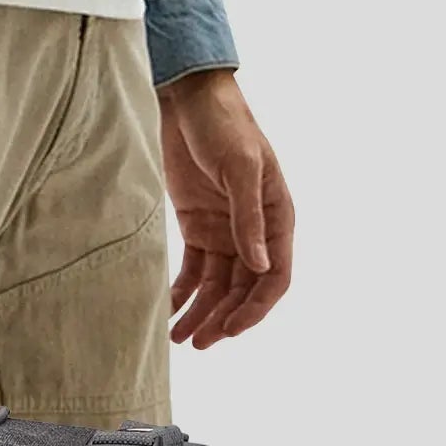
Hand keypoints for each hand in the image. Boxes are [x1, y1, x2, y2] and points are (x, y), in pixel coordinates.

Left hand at [158, 71, 293, 347]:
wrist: (189, 101)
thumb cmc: (225, 126)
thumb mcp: (240, 168)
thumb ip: (249, 218)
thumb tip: (260, 265)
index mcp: (277, 219)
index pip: (274, 278)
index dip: (255, 309)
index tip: (230, 330)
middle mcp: (254, 232)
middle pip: (243, 290)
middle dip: (223, 319)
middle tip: (198, 344)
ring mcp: (225, 232)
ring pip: (217, 287)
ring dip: (201, 313)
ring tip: (178, 338)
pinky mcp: (197, 229)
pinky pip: (193, 271)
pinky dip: (182, 293)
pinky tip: (168, 312)